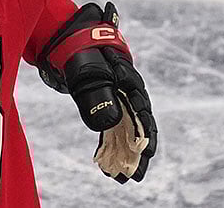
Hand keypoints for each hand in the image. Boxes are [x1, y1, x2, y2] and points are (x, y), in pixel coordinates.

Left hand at [37, 2, 156, 182]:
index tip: (146, 148)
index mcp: (130, 81)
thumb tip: (107, 121)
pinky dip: (113, 150)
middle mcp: (130, 95)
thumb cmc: (86, 53)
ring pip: (129, 133)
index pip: (141, 107)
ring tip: (129, 178)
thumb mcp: (91, 67)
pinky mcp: (111, 112)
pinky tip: (110, 170)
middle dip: (140, 150)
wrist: (78, 46)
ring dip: (130, 156)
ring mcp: (121, 104)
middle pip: (140, 125)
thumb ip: (100, 86)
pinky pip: (114, 133)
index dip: (144, 128)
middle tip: (138, 172)